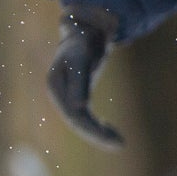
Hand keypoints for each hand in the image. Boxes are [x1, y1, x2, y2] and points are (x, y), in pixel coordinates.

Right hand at [46, 5, 124, 149]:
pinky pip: (85, 116)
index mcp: (56, 87)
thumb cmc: (82, 42)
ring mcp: (66, 96)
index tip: (113, 139)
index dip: (92, 129)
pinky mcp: (76, 95)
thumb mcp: (81, 59)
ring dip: (98, 133)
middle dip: (97, 135)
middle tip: (120, 144)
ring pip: (81, 121)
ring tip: (119, 142)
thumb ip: (79, 82)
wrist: (83, 30)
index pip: (74, 115)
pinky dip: (97, 125)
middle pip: (77, 121)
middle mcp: (59, 95)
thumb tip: (79, 107)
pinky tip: (109, 130)